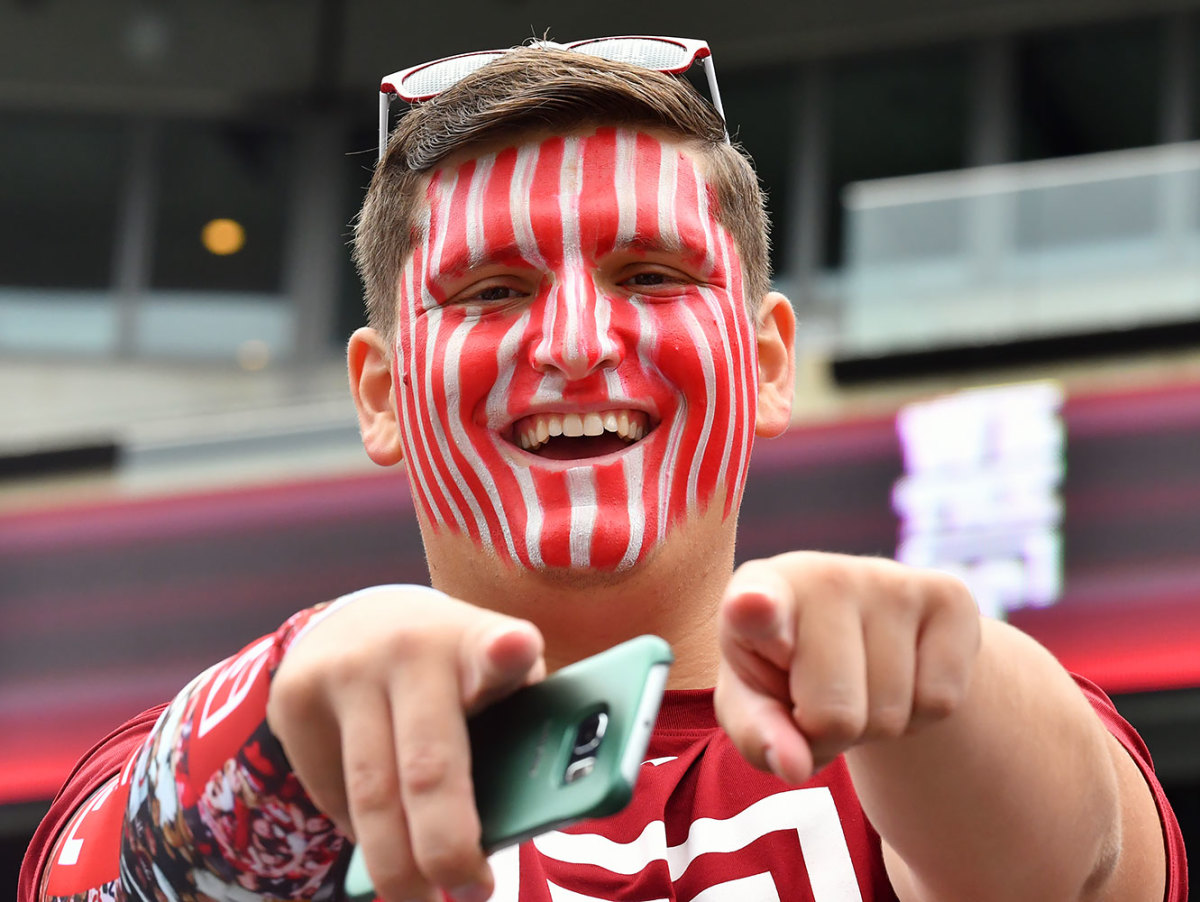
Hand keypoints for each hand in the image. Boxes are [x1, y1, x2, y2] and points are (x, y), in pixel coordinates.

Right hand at [266, 586, 545, 901]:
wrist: (357, 621)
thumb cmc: (452, 672)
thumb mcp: (490, 678)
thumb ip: (512, 730)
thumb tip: (524, 821)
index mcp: (476, 641)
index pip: (496, 644)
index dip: (507, 651)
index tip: (517, 647)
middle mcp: (409, 648)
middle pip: (427, 766)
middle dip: (447, 846)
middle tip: (470, 892)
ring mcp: (346, 671)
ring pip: (369, 797)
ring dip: (399, 866)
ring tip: (427, 899)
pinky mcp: (296, 698)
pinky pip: (331, 796)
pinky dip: (361, 831)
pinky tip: (382, 833)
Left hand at [714, 552, 979, 783]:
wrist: (858, 633)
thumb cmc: (786, 671)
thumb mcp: (752, 702)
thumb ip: (756, 735)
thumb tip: (793, 766)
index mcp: (756, 592)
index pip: (754, 604)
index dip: (754, 607)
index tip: (751, 604)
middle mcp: (824, 575)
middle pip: (835, 715)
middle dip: (830, 735)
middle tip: (820, 699)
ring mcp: (891, 580)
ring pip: (891, 716)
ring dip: (875, 727)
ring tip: (858, 685)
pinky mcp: (949, 596)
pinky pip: (941, 702)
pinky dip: (921, 716)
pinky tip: (900, 677)